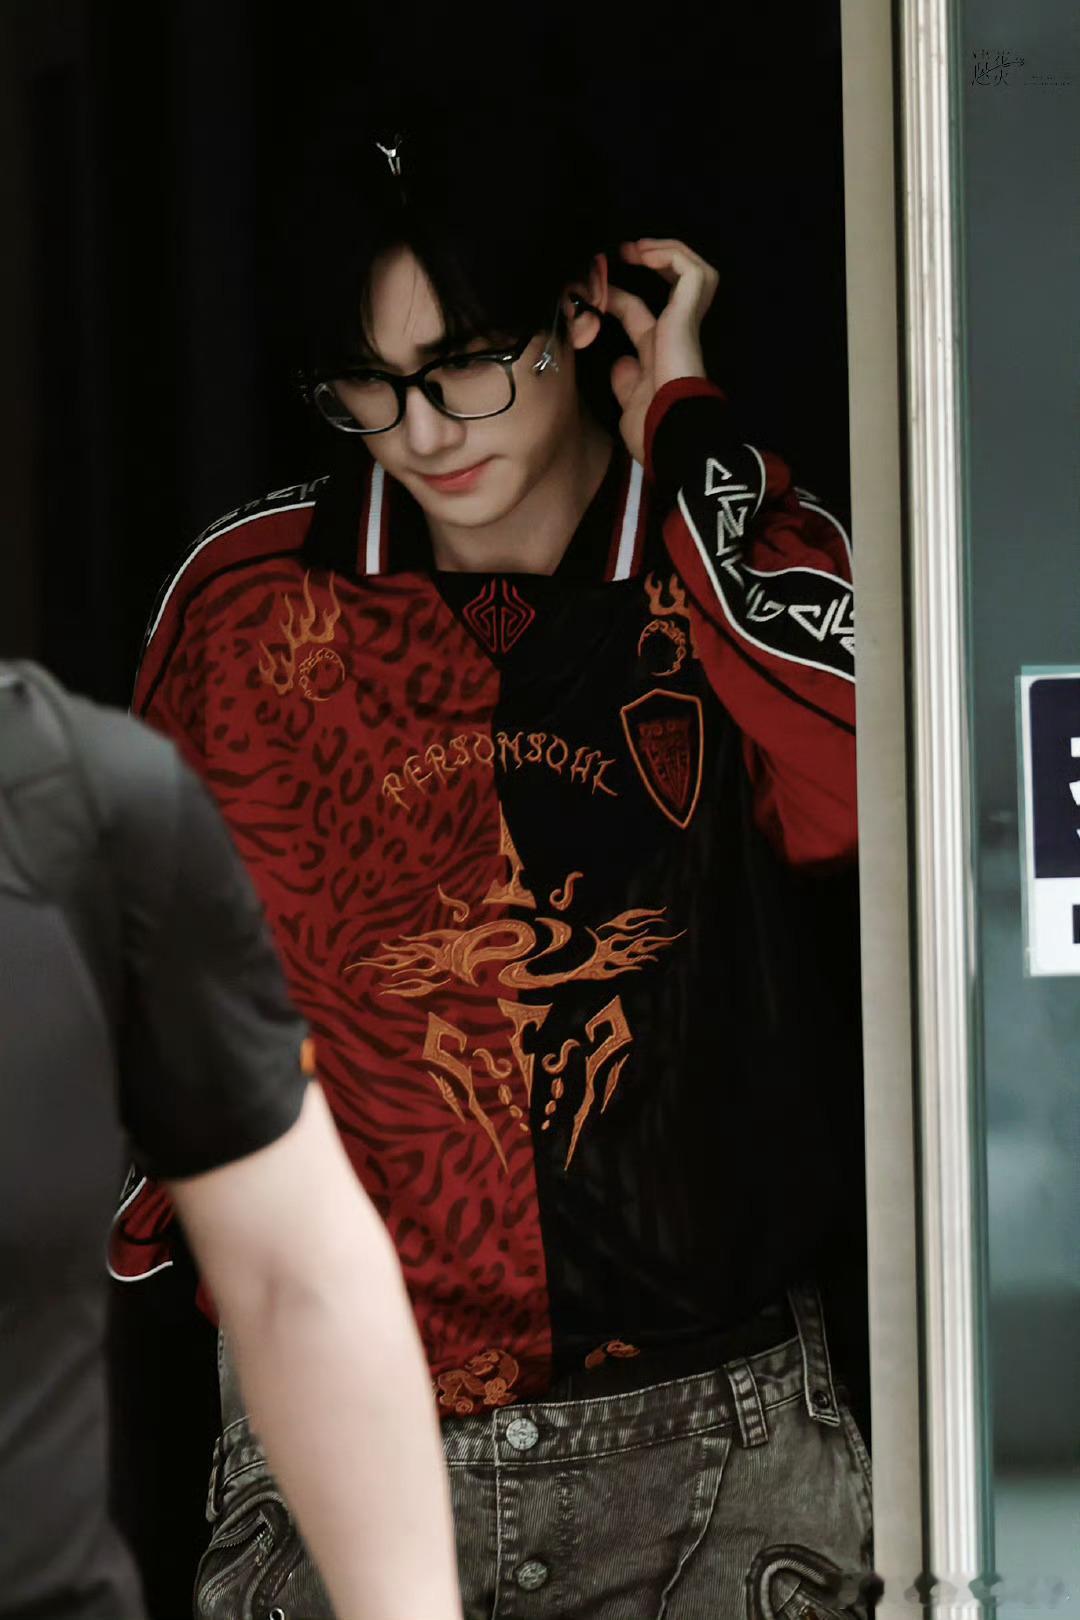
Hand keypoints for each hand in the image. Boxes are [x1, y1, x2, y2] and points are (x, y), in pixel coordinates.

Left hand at [607, 238, 719, 464]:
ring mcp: (684, 323)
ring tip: (637, 247)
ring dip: (664, 251)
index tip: (593, 291)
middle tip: (622, 251)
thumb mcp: (628, 402)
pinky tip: (645, 255)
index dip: (615, 297)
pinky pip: (691, 272)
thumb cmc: (652, 429)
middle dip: (649, 260)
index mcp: (657, 353)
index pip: (637, 314)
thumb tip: (619, 362)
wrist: (671, 434)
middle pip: (671, 284)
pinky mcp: (689, 315)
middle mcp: (674, 333)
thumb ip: (624, 381)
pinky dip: (671, 255)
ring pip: (691, 270)